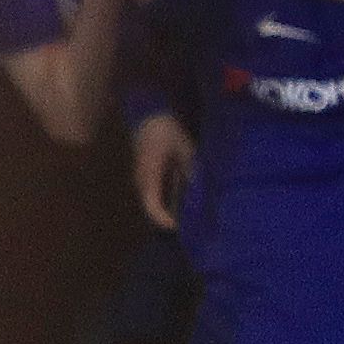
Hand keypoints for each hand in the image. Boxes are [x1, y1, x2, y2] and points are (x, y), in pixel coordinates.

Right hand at [131, 113, 194, 229]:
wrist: (148, 115)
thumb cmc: (165, 130)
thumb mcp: (184, 148)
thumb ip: (192, 169)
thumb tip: (201, 189)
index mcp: (149, 176)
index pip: (152, 207)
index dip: (165, 221)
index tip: (180, 228)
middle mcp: (142, 182)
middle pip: (153, 210)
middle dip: (170, 220)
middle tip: (191, 227)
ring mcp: (142, 180)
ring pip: (154, 203)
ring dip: (170, 211)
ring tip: (191, 216)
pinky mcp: (147, 176)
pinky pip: (156, 195)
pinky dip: (169, 201)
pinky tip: (185, 201)